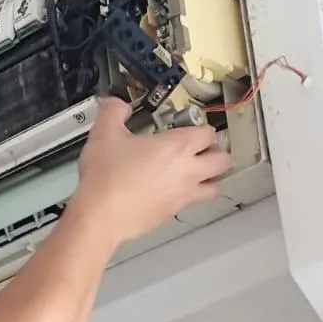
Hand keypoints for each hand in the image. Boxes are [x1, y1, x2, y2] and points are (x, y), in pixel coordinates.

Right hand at [69, 98, 232, 247]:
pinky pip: (191, 204)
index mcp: (177, 147)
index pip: (208, 133)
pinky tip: (170, 192)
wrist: (100, 216)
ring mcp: (182, 195)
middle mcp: (187, 171)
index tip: (192, 127)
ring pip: (215, 187)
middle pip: (223, 161)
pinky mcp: (172, 214)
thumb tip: (118, 104)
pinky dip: (188, 197)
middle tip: (202, 150)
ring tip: (195, 174)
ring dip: (210, 179)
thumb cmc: (106, 178)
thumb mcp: (104, 133)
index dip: (202, 128)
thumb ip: (114, 111)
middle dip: (216, 153)